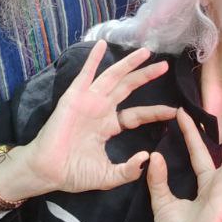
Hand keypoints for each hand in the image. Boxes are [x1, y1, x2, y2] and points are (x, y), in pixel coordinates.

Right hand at [9, 41, 176, 198]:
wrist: (48, 172)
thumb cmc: (73, 173)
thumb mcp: (108, 176)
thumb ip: (128, 170)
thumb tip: (147, 158)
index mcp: (108, 126)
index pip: (136, 114)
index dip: (154, 112)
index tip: (173, 111)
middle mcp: (101, 110)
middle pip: (128, 88)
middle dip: (146, 76)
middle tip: (165, 66)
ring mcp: (88, 101)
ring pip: (113, 77)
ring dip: (128, 63)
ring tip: (145, 51)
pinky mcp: (75, 97)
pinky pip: (85, 75)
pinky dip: (93, 59)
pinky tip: (102, 45)